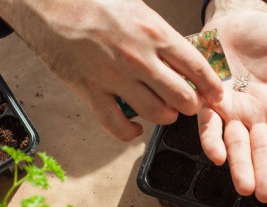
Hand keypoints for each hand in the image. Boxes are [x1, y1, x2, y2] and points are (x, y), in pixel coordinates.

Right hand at [0, 0, 222, 140]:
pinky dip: (129, 132)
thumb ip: (161, 36)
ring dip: (165, 117)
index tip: (216, 94)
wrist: (50, 4)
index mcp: (155, 34)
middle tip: (189, 103)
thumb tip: (182, 56)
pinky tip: (135, 128)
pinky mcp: (91, 92)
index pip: (197, 68)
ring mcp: (115, 78)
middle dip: (191, 105)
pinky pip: (116, 126)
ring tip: (164, 111)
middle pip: (182, 97)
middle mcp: (139, 59)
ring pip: (156, 114)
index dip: (212, 86)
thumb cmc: (95, 3)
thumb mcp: (139, 9)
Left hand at [200, 1, 266, 202]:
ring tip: (245, 186)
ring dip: (239, 165)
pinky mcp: (208, 99)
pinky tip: (216, 155)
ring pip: (236, 142)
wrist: (234, 18)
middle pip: (261, 148)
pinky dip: (211, 138)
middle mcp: (255, 113)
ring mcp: (231, 109)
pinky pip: (208, 123)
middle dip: (263, 171)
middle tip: (265, 195)